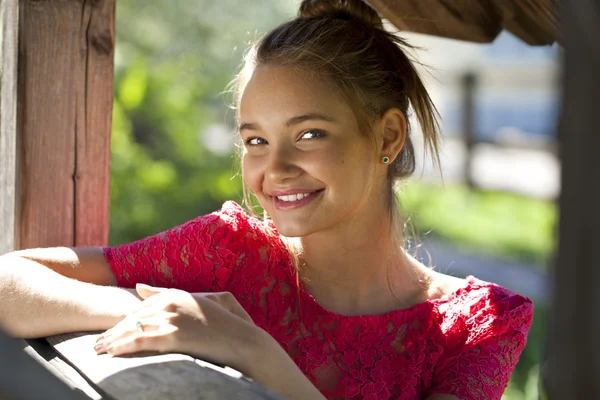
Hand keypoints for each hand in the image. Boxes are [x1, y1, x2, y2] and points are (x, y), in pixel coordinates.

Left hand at [94, 284, 258, 368]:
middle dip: (113, 332)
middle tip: (96, 344)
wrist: (242, 339)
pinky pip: (141, 341)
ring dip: (112, 341)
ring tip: (97, 350)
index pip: (141, 308)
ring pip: (133, 329)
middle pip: (133, 319)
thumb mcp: (198, 301)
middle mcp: (170, 303)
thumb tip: (138, 287)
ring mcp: (172, 318)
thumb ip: (166, 292)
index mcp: (175, 294)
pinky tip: (111, 354)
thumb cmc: (224, 323)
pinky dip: (123, 346)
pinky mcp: (174, 335)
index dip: (124, 321)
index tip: (110, 331)